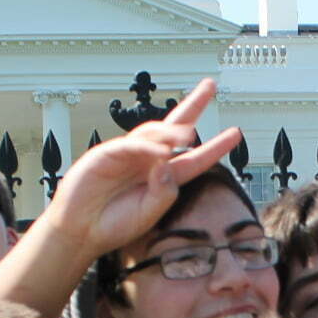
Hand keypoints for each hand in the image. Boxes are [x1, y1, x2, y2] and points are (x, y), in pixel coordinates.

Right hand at [36, 78, 241, 260]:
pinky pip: (131, 145)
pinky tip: (159, 151)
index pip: (194, 159)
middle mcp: (148, 161)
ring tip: (189, 135)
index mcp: (162, 177)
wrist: (81, 231)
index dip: (215, 147)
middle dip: (193, 106)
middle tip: (211, 86)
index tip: (236, 133)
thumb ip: (164, 192)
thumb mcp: (149, 213)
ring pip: (154, 134)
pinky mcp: (106, 154)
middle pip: (174, 128)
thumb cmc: (114, 224)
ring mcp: (127, 155)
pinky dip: (146, 147)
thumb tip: (169, 162)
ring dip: (172, 133)